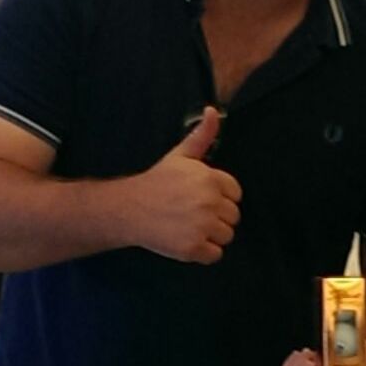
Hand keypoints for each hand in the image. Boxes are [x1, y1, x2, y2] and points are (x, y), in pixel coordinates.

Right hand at [122, 107, 241, 263]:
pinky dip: (204, 252)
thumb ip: (203, 135)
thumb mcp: (181, 155)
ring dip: (212, 235)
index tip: (202, 197)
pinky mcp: (192, 248)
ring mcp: (201, 226)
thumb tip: (213, 110)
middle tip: (194, 212)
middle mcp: (209, 202)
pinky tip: (188, 240)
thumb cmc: (158, 181)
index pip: (236, 194)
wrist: (129, 208)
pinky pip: (215, 255)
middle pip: (233, 216)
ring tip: (191, 225)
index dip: (221, 196)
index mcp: (210, 178)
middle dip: (218, 216)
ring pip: (227, 236)